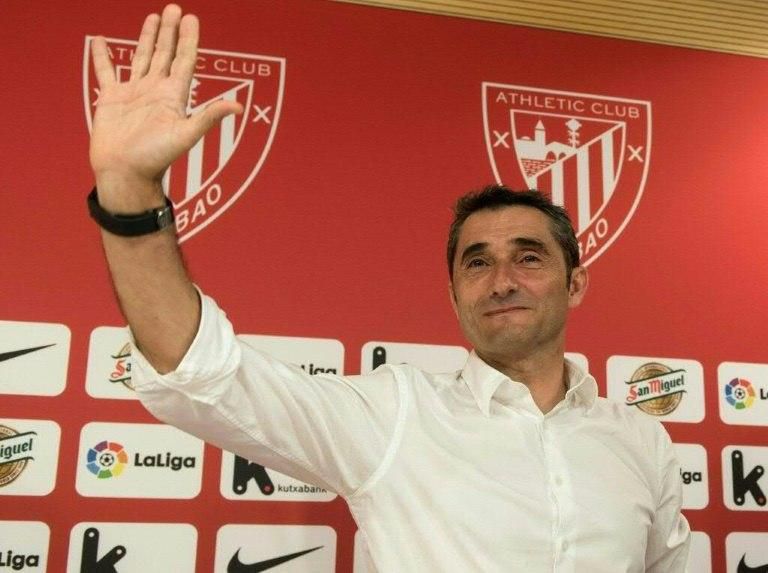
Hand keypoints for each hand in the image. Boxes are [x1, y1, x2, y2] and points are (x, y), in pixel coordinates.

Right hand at [89, 4, 241, 206]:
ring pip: (142, 58)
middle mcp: (155, 91)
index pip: (184, 61)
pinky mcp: (112, 99)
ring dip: (147, 38)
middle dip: (170, 32)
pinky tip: (102, 40)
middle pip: (165, 54)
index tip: (191, 18)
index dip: (188, 40)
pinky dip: (103, 56)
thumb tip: (239, 107)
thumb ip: (209, 117)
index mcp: (173, 96)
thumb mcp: (185, 135)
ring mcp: (134, 93)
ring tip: (153, 17)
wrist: (125, 172)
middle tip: (174, 8)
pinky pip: (107, 71)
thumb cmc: (155, 158)